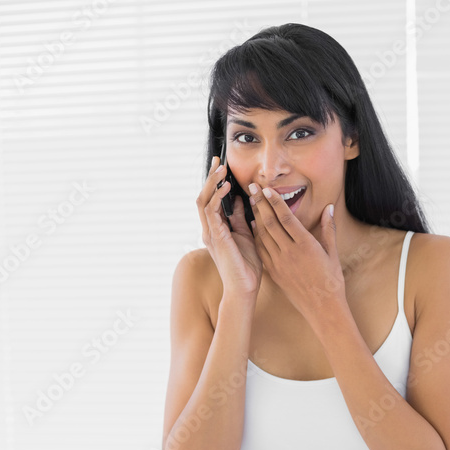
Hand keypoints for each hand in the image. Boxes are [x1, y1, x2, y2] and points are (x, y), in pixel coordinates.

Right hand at [196, 157, 262, 296]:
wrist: (244, 288)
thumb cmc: (246, 266)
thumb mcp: (246, 235)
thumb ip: (241, 219)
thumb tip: (242, 200)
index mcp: (216, 229)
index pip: (211, 200)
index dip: (215, 182)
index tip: (222, 166)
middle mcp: (209, 230)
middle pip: (203, 196)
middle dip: (210, 178)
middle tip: (218, 161)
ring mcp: (210, 234)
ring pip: (204, 201)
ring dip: (212, 183)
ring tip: (222, 169)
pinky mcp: (215, 238)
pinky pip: (212, 212)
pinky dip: (218, 198)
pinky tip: (226, 188)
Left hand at [249, 183, 344, 321]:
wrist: (322, 308)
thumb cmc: (331, 281)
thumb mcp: (332, 253)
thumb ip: (328, 229)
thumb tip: (328, 208)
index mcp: (306, 245)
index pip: (286, 218)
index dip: (274, 201)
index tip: (266, 189)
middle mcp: (290, 252)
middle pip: (271, 223)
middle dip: (260, 203)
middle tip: (252, 187)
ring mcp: (279, 263)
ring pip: (263, 235)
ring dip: (255, 217)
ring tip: (250, 202)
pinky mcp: (274, 273)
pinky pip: (261, 250)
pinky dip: (256, 236)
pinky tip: (253, 226)